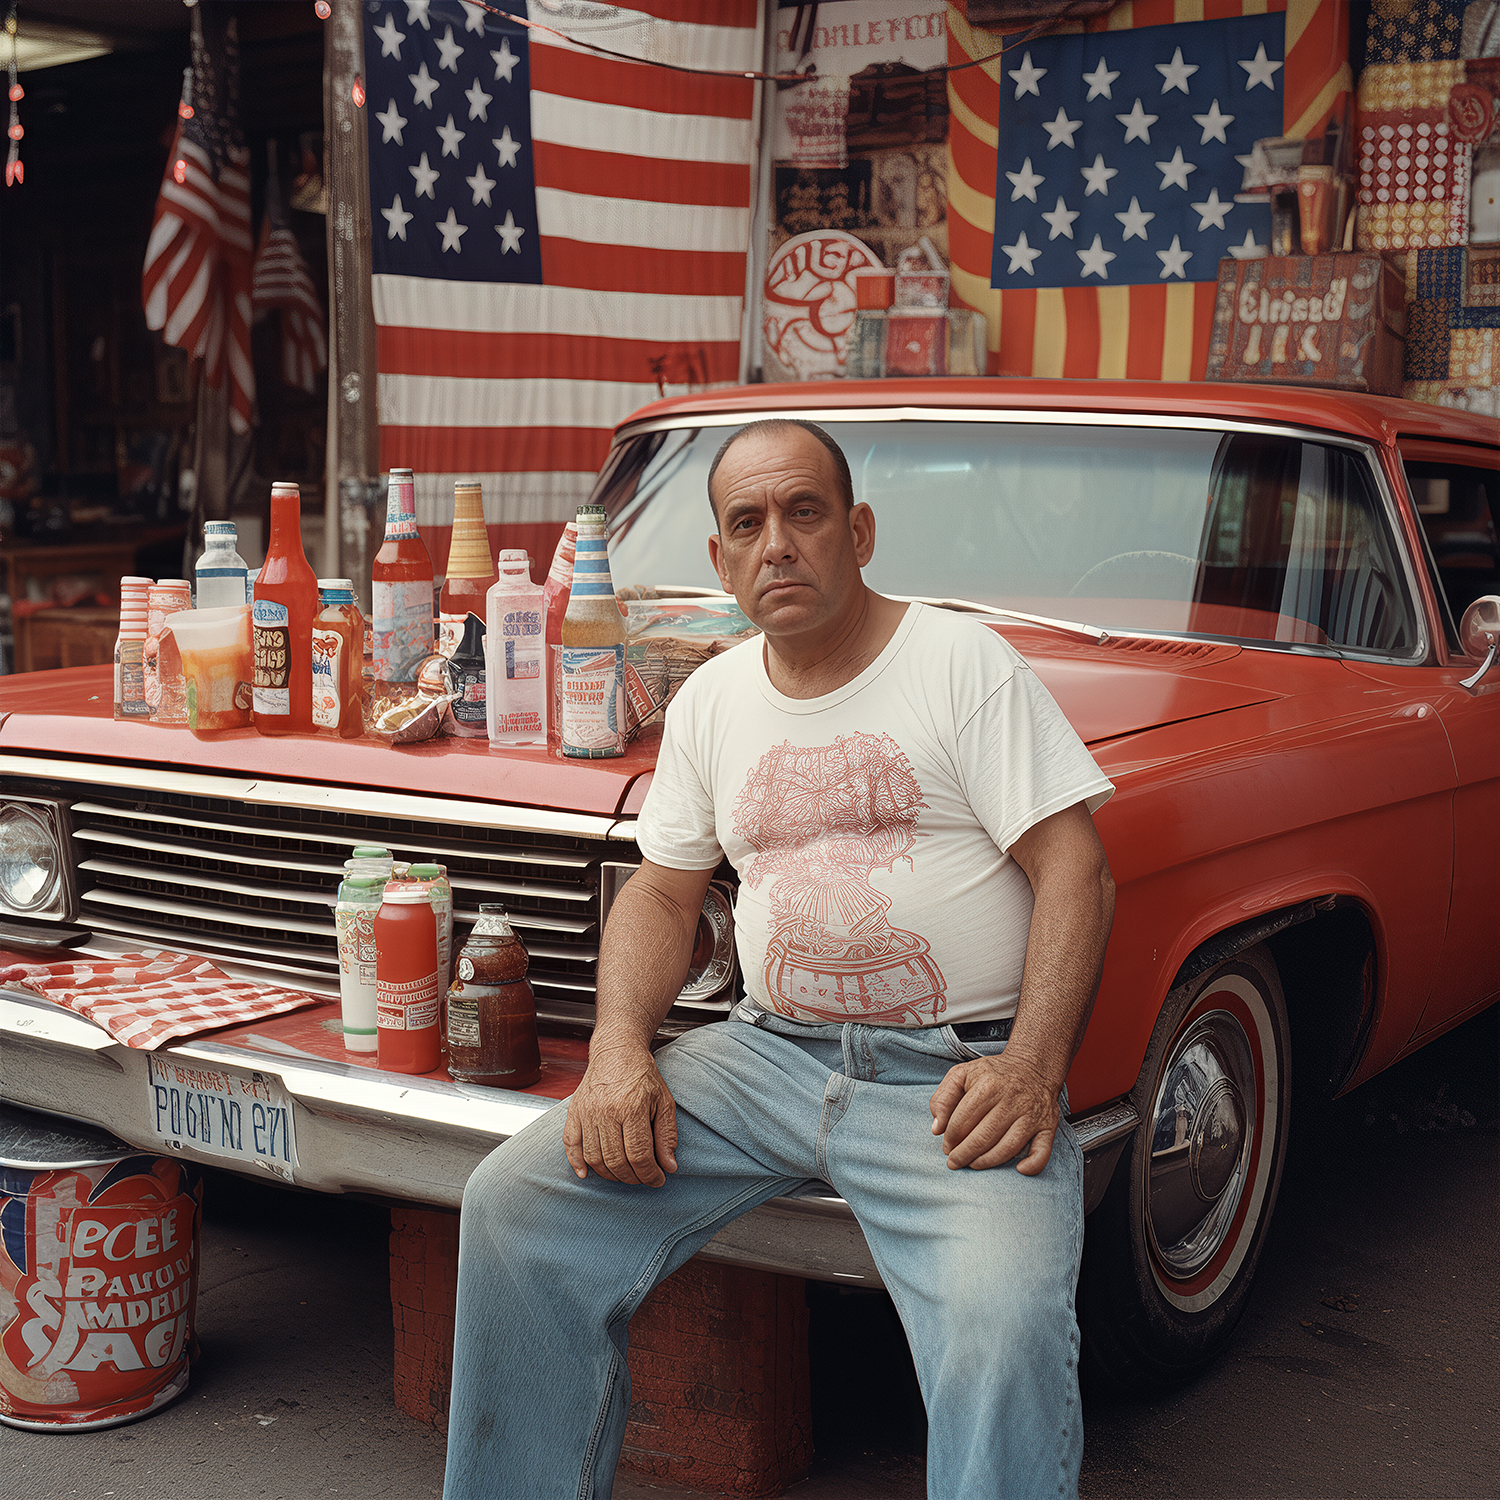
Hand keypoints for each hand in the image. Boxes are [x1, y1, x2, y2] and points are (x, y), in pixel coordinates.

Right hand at [563, 1042, 678, 1185]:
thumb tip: (669, 1167)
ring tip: (624, 1174)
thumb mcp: (664, 1101)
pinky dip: (576, 1163)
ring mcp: (587, 1112)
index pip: (639, 1155)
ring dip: (609, 1174)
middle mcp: (606, 1111)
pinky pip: (570, 1144)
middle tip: (643, 1179)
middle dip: (632, 1178)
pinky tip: (586, 1174)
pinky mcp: (574, 1111)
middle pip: (616, 1161)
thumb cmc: (643, 1076)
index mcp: (632, 1108)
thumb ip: (667, 1135)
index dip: (649, 1175)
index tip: (658, 1180)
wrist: (617, 1050)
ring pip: (594, 1158)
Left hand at [928, 1051, 1059, 1174]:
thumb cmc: (993, 1074)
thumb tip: (937, 1128)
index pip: (963, 1120)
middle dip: (964, 1154)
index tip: (946, 1148)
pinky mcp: (1048, 1126)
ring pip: (1008, 1147)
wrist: (1032, 1066)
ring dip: (987, 1162)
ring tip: (973, 1164)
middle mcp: (1012, 1100)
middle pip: (983, 1137)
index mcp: (988, 1085)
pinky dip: (1032, 1165)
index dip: (951, 1138)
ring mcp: (1031, 1114)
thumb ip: (943, 1098)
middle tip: (955, 1162)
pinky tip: (1018, 1169)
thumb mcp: (961, 1074)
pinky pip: (1043, 1151)